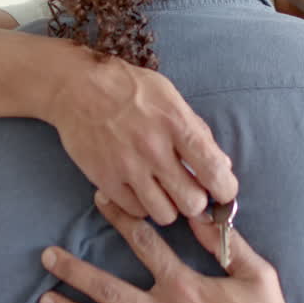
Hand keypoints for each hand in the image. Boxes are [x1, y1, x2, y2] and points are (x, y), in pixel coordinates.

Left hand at [37, 191, 303, 302]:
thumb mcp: (257, 276)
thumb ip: (227, 244)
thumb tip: (201, 214)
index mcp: (184, 287)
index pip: (144, 243)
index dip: (119, 218)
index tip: (98, 200)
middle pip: (107, 288)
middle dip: (73, 270)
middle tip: (47, 257)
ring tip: (45, 301)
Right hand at [45, 54, 237, 224]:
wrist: (77, 87)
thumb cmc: (129, 88)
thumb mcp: (170, 97)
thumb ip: (196, 131)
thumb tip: (222, 165)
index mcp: (176, 123)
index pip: (214, 170)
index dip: (226, 188)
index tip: (223, 190)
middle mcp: (154, 149)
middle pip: (192, 203)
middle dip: (197, 202)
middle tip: (190, 191)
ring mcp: (128, 167)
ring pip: (165, 215)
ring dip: (170, 207)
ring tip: (164, 191)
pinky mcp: (105, 180)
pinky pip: (136, 211)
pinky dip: (142, 205)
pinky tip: (140, 188)